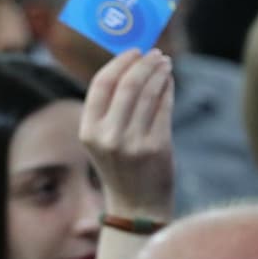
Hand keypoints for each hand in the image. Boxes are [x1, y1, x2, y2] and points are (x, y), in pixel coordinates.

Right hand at [80, 49, 173, 219]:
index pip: (100, 86)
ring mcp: (132, 142)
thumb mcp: (102, 140)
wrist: (137, 207)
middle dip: (143, 64)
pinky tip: (169, 82)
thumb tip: (131, 67)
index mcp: (88, 131)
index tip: (133, 51)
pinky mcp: (157, 147)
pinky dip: (168, 90)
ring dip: (158, 73)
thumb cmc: (121, 168)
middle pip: (126, 85)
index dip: (118, 64)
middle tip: (155, 53)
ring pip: (148, 94)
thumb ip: (110, 109)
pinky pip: (164, 109)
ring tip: (165, 63)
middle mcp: (107, 136)